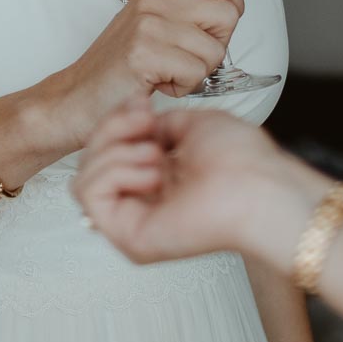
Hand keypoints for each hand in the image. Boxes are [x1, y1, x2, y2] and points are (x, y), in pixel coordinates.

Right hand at [37, 0, 243, 150]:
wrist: (77, 96)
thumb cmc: (120, 66)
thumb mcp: (156, 22)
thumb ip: (191, 0)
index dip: (231, 9)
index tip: (210, 30)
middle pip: (228, 14)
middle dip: (217, 45)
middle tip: (186, 57)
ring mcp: (148, 23)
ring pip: (215, 50)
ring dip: (197, 73)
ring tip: (167, 73)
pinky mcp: (144, 52)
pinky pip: (196, 73)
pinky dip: (182, 88)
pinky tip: (159, 84)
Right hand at [74, 96, 325, 266]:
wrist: (260, 185)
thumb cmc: (242, 160)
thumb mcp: (191, 124)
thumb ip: (156, 123)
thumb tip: (132, 115)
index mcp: (156, 177)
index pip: (107, 149)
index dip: (116, 121)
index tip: (142, 105)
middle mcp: (141, 200)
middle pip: (90, 160)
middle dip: (111, 130)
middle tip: (146, 124)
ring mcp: (132, 220)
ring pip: (83, 177)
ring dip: (115, 152)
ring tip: (155, 154)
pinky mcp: (127, 237)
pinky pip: (89, 195)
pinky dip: (114, 171)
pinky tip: (150, 171)